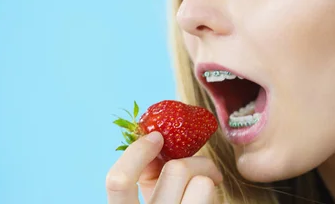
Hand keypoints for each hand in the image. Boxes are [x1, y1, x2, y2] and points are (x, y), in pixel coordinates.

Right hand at [106, 131, 223, 202]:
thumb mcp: (148, 202)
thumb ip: (146, 178)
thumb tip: (158, 146)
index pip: (118, 182)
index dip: (137, 152)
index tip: (157, 137)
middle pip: (175, 170)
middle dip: (195, 161)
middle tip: (205, 169)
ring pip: (203, 184)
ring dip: (209, 181)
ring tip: (208, 191)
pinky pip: (214, 200)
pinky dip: (216, 197)